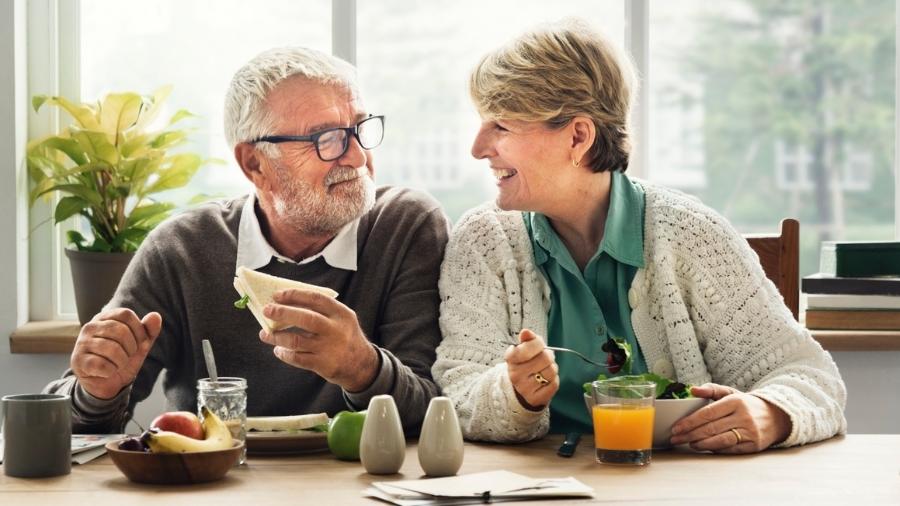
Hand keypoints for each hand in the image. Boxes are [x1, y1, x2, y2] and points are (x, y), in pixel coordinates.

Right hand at [71, 308, 161, 399]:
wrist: (107, 382)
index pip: (126, 314)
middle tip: (127, 356)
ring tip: (118, 364)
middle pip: (120, 331)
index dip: (139, 330)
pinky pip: (102, 364)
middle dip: (132, 348)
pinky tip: (107, 371)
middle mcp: (90, 326)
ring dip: (122, 361)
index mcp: (105, 318)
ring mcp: (81, 343)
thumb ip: (149, 330)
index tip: (140, 343)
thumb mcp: (140, 344)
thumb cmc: (122, 358)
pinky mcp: (77, 360)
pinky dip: (111, 371)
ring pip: (112, 349)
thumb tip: (155, 316)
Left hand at [259, 288, 378, 391]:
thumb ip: (322, 311)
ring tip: (265, 334)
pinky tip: (278, 350)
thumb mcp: (342, 319)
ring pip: (296, 340)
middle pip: (306, 318)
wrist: (362, 365)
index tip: (277, 295)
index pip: (316, 299)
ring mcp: (329, 348)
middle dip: (283, 313)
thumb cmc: (345, 337)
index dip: (295, 295)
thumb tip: (288, 303)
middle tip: (267, 310)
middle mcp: (336, 330)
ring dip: (277, 336)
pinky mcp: (323, 365)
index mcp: (341, 314)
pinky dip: (284, 353)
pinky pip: (297, 358)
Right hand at [505, 329, 558, 410]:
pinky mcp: (535, 398)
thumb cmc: (526, 364)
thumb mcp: (524, 349)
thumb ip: (527, 339)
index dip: (538, 343)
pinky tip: (545, 380)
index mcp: (511, 359)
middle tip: (544, 359)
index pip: (530, 346)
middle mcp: (515, 374)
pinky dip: (553, 380)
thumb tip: (526, 332)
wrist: (521, 388)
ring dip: (552, 368)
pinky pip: (554, 384)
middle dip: (548, 356)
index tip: (538, 344)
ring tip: (544, 369)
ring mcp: (524, 388)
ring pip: (551, 372)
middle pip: (545, 358)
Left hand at [669, 383, 791, 452]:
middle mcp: (743, 416)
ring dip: (701, 443)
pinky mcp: (754, 445)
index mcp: (735, 401)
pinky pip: (731, 449)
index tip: (676, 427)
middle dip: (690, 434)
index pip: (707, 413)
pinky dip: (716, 449)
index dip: (690, 421)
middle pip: (711, 428)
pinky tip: (705, 448)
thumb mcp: (731, 393)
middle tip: (676, 438)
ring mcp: (750, 432)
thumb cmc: (746, 405)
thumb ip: (711, 389)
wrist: (776, 416)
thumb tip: (692, 390)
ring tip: (689, 444)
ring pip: (720, 440)